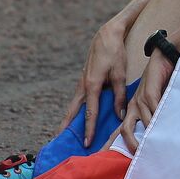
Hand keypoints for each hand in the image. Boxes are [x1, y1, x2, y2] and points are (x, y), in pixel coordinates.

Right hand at [58, 19, 129, 147]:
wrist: (106, 35)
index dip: (89, 129)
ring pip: (74, 105)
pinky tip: (78, 116)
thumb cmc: (114, 54)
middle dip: (66, 127)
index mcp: (91, 85)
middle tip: (59, 142)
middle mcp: (83, 86)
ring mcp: (81, 83)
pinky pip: (78, 99)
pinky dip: (76, 109)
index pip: (90, 113)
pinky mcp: (84, 80)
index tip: (86, 143)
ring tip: (64, 133)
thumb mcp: (120, 74)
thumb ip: (119, 96)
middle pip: (73, 111)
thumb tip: (119, 115)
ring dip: (69, 119)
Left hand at [106, 49, 175, 153]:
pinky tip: (162, 130)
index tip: (106, 159)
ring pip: (141, 123)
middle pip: (124, 130)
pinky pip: (154, 110)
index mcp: (132, 110)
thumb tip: (153, 135)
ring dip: (146, 137)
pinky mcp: (150, 92)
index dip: (113, 144)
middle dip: (128, 144)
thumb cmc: (159, 82)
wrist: (161, 58)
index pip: (120, 130)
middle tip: (134, 158)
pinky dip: (158, 121)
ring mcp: (140, 100)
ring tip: (151, 150)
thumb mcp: (153, 101)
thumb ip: (151, 116)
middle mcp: (133, 106)